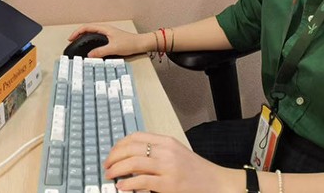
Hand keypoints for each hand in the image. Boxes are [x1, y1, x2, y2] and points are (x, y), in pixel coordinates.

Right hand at [66, 24, 151, 57]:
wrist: (140, 44)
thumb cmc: (129, 43)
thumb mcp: (114, 48)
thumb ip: (101, 51)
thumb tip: (89, 55)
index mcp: (104, 28)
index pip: (87, 27)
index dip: (77, 32)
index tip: (70, 39)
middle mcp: (105, 29)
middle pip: (88, 29)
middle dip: (78, 34)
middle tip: (72, 41)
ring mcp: (108, 33)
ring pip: (92, 32)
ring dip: (84, 36)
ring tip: (78, 43)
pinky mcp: (110, 38)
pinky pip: (96, 37)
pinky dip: (90, 39)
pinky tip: (90, 46)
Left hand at [104, 132, 241, 192]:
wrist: (216, 183)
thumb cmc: (196, 171)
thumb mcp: (176, 154)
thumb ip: (157, 152)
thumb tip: (132, 157)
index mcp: (167, 141)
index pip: (136, 137)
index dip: (120, 145)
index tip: (112, 153)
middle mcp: (166, 151)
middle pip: (131, 148)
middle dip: (114, 157)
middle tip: (107, 166)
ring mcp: (167, 167)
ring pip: (134, 162)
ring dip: (117, 169)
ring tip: (110, 175)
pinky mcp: (169, 184)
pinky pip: (142, 181)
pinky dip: (128, 184)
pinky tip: (122, 187)